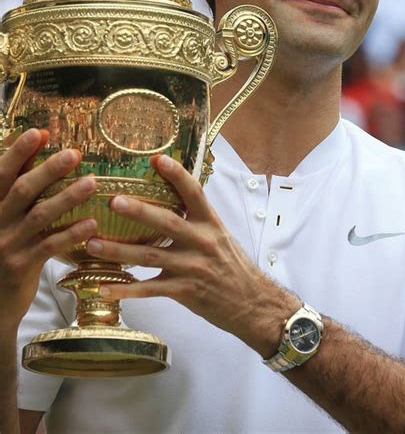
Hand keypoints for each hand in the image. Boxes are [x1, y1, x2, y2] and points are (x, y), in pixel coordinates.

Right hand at [0, 129, 96, 329]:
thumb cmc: (4, 246)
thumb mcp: (5, 214)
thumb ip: (20, 182)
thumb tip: (40, 140)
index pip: (1, 175)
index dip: (18, 153)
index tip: (38, 133)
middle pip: (22, 191)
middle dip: (49, 170)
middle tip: (74, 154)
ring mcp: (7, 245)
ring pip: (40, 216)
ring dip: (67, 198)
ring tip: (92, 183)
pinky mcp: (22, 266)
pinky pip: (50, 246)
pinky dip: (71, 233)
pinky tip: (92, 224)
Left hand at [87, 154, 297, 355]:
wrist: (253, 303)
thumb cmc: (234, 266)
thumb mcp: (221, 236)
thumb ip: (197, 219)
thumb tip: (173, 196)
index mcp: (211, 223)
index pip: (194, 193)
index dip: (177, 175)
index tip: (157, 159)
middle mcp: (202, 242)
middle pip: (167, 222)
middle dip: (139, 211)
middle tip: (113, 201)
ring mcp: (192, 268)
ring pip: (150, 257)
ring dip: (119, 251)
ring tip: (92, 244)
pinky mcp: (184, 292)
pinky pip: (150, 290)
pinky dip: (125, 290)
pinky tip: (105, 287)